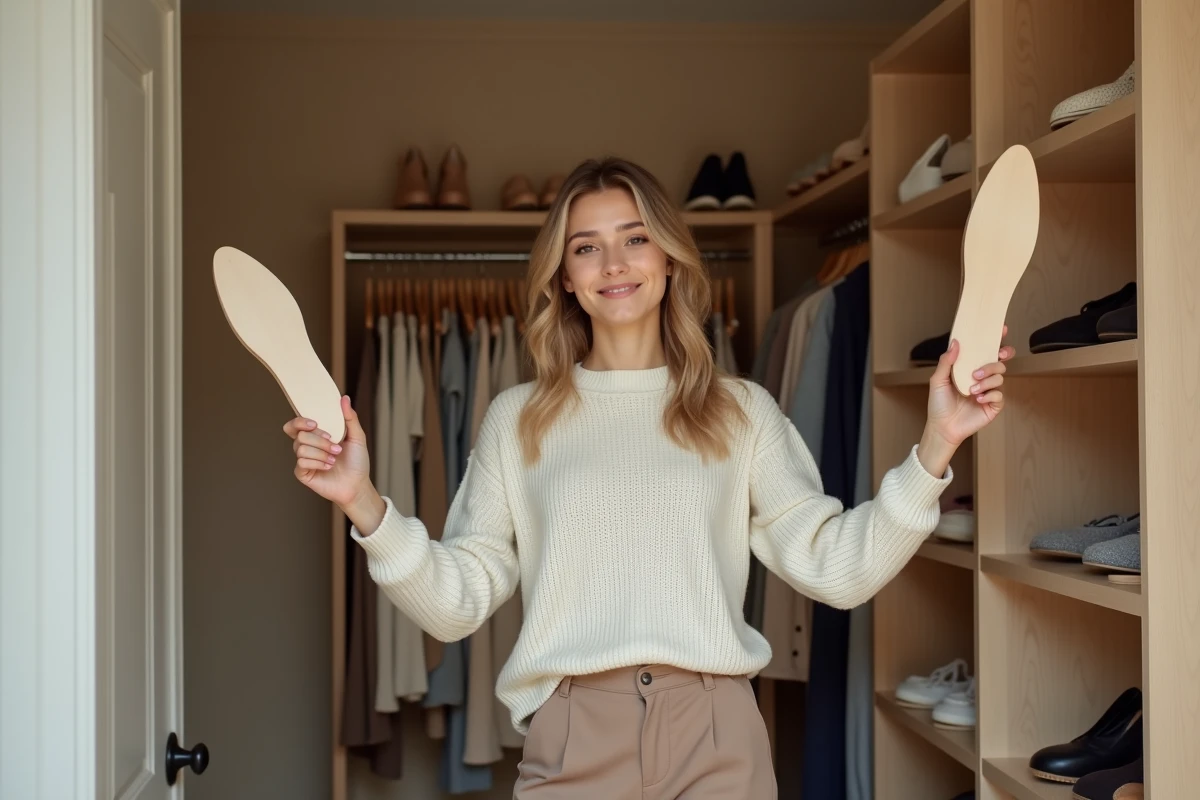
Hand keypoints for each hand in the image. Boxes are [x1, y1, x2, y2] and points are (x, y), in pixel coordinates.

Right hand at [283, 395, 371, 508]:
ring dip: (322, 453)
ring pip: (301, 448)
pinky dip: (318, 462)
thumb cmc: (357, 461)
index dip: (300, 421)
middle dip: (320, 440)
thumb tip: (344, 398)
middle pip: (299, 434)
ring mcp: (303, 459)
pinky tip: (328, 466)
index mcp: (316, 435)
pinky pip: (302, 462)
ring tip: (335, 459)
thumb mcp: (357, 436)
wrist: (358, 484)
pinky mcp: (302, 473)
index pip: (296, 424)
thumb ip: (350, 417)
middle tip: (336, 446)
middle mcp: (307, 446)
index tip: (315, 423)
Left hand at [916, 330, 1012, 476]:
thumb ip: (947, 361)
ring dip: (987, 380)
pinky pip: (999, 394)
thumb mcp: (938, 380)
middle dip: (997, 359)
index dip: (996, 340)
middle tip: (994, 358)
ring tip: (972, 389)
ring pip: (999, 377)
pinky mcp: (993, 405)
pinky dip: (989, 394)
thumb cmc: (938, 404)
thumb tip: (955, 342)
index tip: (1002, 330)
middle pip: (999, 362)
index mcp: (969, 369)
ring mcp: (989, 391)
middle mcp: (981, 378)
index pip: (985, 352)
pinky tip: (978, 399)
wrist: (942, 427)